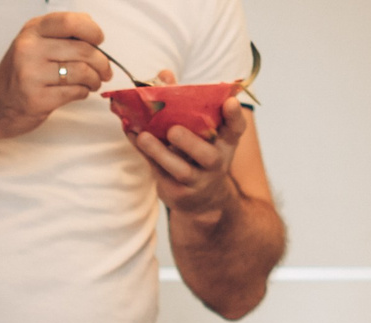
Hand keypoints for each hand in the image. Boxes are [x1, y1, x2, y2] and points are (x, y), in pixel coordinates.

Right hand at [0, 12, 110, 141]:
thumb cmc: (20, 73)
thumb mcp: (33, 44)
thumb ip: (60, 35)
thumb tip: (95, 36)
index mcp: (32, 31)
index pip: (70, 22)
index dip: (92, 30)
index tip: (99, 40)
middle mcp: (29, 50)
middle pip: (83, 50)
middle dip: (101, 62)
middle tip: (104, 70)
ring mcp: (31, 76)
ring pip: (82, 72)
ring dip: (95, 79)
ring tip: (94, 82)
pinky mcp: (37, 100)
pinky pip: (75, 92)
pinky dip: (83, 92)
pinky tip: (79, 91)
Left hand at [132, 80, 250, 223]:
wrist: (200, 199)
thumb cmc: (198, 151)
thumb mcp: (200, 129)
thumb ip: (185, 102)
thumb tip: (163, 75)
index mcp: (226, 141)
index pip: (236, 128)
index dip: (235, 115)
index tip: (230, 102)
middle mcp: (216, 162)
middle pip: (207, 154)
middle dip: (190, 142)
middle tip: (173, 130)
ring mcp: (198, 180)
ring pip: (181, 169)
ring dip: (160, 153)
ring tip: (144, 137)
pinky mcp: (178, 192)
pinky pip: (159, 172)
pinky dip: (144, 155)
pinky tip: (133, 137)